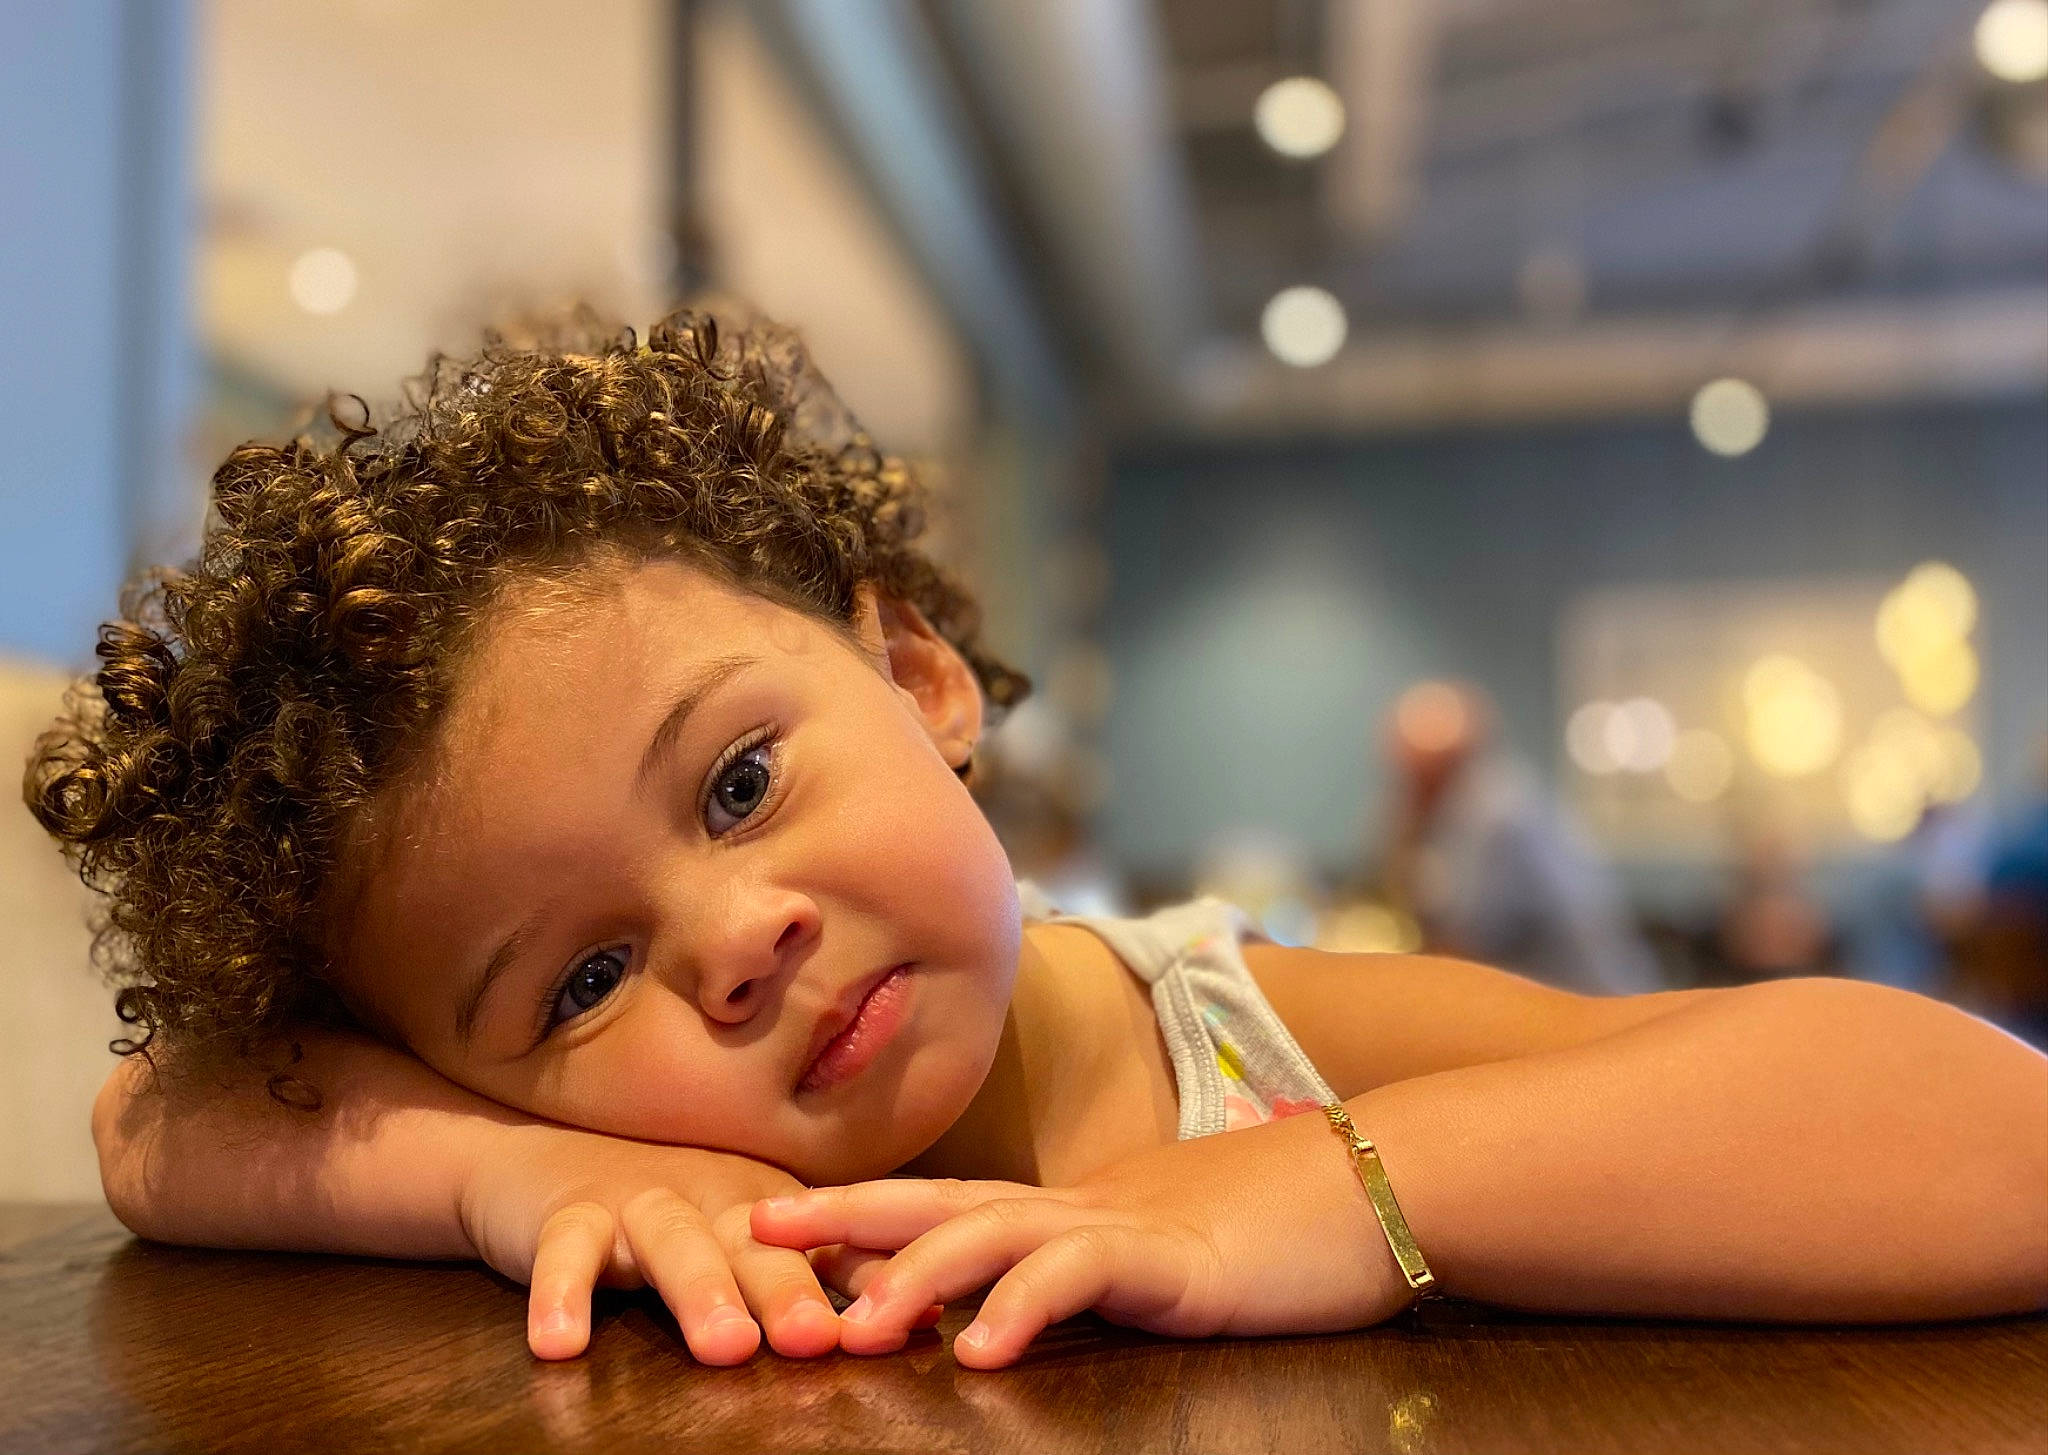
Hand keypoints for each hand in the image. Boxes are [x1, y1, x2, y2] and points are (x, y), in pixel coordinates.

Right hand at [459, 1121, 937, 1363]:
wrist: (542, 1159)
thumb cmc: (668, 1211)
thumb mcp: (749, 1238)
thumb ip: (830, 1276)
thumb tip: (928, 1313)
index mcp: (765, 1206)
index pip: (827, 1244)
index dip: (869, 1278)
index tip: (916, 1321)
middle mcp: (712, 1197)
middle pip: (759, 1243)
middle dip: (792, 1289)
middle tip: (821, 1339)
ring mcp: (639, 1202)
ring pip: (673, 1243)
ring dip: (701, 1291)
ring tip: (726, 1346)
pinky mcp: (565, 1217)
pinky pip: (564, 1253)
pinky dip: (561, 1293)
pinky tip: (560, 1343)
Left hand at [750, 1107, 1417, 1367]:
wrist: (1379, 1181)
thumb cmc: (1281, 1227)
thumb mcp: (1167, 1249)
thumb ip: (1098, 1265)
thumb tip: (1036, 1292)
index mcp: (1073, 1207)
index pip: (947, 1202)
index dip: (861, 1212)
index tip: (776, 1223)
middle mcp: (1081, 1207)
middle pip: (941, 1202)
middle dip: (845, 1220)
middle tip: (754, 1234)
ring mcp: (1125, 1225)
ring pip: (996, 1235)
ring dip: (915, 1277)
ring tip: (849, 1326)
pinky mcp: (1174, 1257)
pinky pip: (1085, 1277)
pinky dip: (1025, 1306)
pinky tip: (979, 1350)